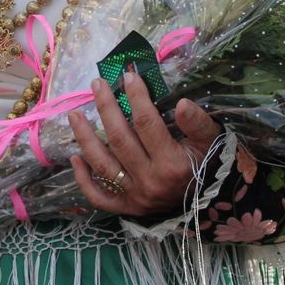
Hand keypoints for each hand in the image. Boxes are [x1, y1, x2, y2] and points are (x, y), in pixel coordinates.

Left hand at [67, 72, 222, 216]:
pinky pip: (99, 196)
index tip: (129, 76)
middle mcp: (150, 181)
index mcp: (172, 164)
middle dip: (106, 108)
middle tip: (97, 84)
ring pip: (103, 165)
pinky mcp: (126, 207)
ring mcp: (135, 196)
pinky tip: (74, 158)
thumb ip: (197, 122)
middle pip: (120, 139)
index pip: (147, 124)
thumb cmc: (208, 163)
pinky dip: (83, 179)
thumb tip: (182, 103)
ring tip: (74, 115)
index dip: (136, 97)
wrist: (209, 201)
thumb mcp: (210, 140)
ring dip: (85, 138)